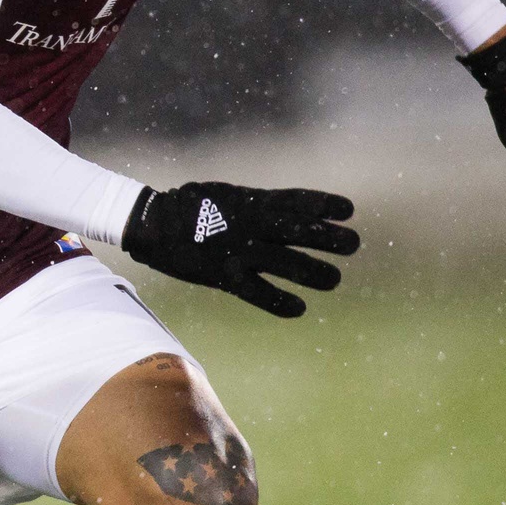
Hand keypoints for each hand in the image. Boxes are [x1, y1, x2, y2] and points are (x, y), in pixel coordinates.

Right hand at [120, 182, 359, 317]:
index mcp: (252, 202)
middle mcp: (251, 226)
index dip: (325, 205)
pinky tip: (299, 309)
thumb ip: (257, 205)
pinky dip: (281, 302)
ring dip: (315, 272)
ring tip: (334, 279)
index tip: (348, 211)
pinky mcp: (224, 276)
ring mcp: (239, 251)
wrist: (153, 224)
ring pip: (287, 264)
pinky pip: (258, 293)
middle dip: (330, 238)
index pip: (298, 201)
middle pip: (301, 232)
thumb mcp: (228, 195)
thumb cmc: (192, 206)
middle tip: (352, 245)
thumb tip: (287, 209)